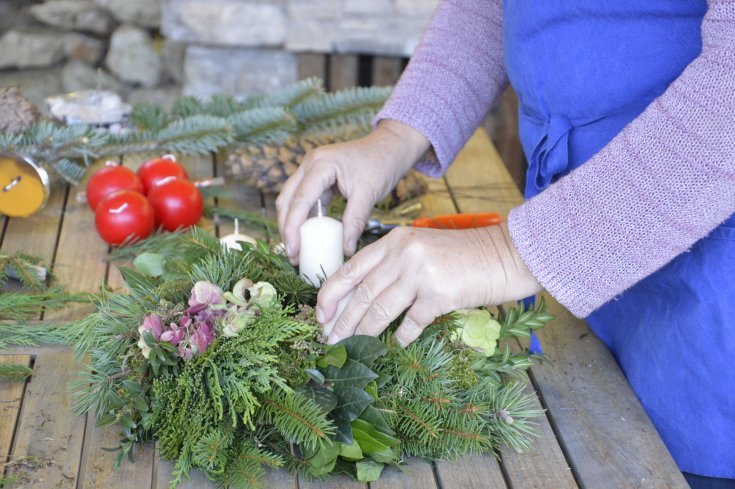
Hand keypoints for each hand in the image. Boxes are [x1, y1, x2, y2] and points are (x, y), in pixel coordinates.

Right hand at [276, 120, 429, 263]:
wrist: (389, 147)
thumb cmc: (380, 164)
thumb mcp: (368, 194)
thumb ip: (354, 222)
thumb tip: (346, 250)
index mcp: (321, 164)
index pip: (299, 200)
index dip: (292, 228)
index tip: (293, 251)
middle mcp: (310, 164)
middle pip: (288, 199)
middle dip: (286, 228)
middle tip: (292, 255)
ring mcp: (311, 169)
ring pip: (291, 199)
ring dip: (292, 223)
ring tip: (296, 249)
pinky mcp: (316, 176)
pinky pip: (303, 199)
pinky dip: (303, 217)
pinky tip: (307, 236)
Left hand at [317, 221, 541, 345]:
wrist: (506, 255)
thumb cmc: (463, 255)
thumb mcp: (421, 249)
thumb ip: (393, 266)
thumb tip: (361, 300)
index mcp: (396, 240)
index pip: (352, 268)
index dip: (331, 293)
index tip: (320, 314)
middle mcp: (404, 253)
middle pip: (362, 293)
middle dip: (341, 320)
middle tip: (328, 340)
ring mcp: (421, 273)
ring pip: (380, 309)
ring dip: (362, 332)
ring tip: (348, 346)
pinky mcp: (440, 294)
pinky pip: (411, 322)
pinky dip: (402, 337)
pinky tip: (397, 345)